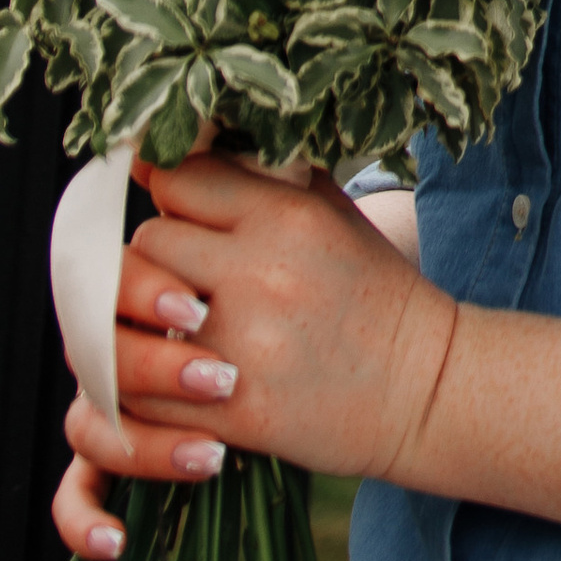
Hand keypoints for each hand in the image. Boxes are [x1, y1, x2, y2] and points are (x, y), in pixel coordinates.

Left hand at [48, 153, 455, 560]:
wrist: (425, 389)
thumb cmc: (375, 296)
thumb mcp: (331, 215)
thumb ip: (262, 178)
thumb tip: (185, 149)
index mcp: (288, 217)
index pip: (181, 178)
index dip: (178, 194)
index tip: (190, 213)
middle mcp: (261, 274)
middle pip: (149, 241)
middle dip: (161, 257)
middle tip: (189, 275)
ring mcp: (244, 346)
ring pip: (134, 317)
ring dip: (146, 322)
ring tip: (174, 328)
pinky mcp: (234, 411)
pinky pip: (144, 392)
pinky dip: (149, 386)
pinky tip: (176, 379)